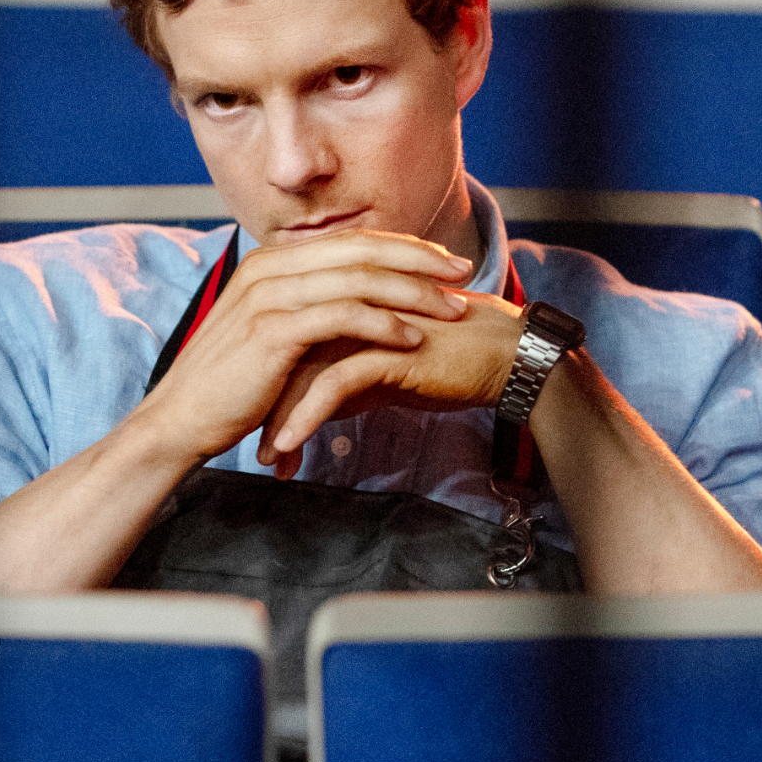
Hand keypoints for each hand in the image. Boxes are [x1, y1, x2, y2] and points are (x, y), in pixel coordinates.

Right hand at [124, 230, 475, 468]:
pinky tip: (412, 338)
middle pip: (361, 249)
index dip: (403, 247)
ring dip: (412, 293)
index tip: (445, 261)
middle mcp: (269, 267)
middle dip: (420, 260)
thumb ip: (307, 309)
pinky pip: (342, 316)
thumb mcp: (270, 332)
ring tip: (451, 309)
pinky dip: (383, 324)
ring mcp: (269, 296)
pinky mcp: (273, 331)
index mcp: (271, 261)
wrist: (181, 419)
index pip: (351, 240)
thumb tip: (356, 303)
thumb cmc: (231, 384)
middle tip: (464, 274)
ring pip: (358, 278)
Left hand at [257, 290, 524, 476]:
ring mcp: (366, 325)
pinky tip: (289, 446)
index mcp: (350, 304)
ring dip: (281, 418)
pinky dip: (306, 417)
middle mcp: (352, 308)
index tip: (259, 426)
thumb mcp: (391, 374)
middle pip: (290, 355)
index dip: (273, 386)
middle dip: (269, 407)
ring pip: (304, 370)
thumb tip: (321, 408)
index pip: (294, 342)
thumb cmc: (455, 363)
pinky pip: (332, 384)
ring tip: (267, 457)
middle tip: (254, 449)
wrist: (506, 358)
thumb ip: (354, 381)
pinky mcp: (385, 348)